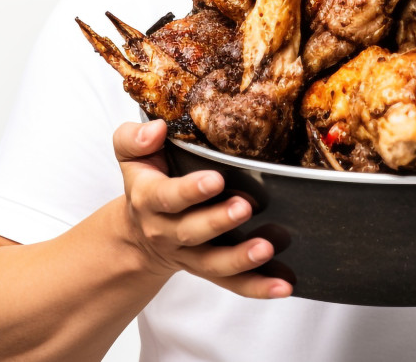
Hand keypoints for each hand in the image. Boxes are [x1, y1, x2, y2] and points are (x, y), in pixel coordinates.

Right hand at [114, 119, 291, 298]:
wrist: (139, 231)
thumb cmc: (146, 181)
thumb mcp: (131, 155)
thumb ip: (134, 138)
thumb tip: (157, 128)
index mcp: (149, 199)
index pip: (167, 196)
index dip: (190, 190)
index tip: (216, 179)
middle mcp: (167, 231)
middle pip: (191, 231)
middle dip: (218, 221)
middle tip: (245, 206)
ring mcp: (189, 255)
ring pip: (212, 264)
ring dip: (240, 259)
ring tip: (265, 248)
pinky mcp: (210, 270)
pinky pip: (232, 283)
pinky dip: (257, 286)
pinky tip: (283, 287)